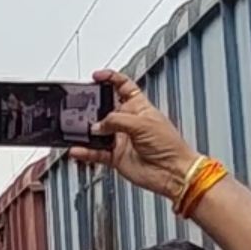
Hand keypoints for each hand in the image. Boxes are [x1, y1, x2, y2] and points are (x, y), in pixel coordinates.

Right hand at [69, 70, 199, 200]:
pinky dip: (85, 152)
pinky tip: (78, 149)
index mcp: (139, 107)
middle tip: (82, 107)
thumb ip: (116, 120)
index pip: (123, 86)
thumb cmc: (169, 145)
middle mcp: (128, 122)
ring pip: (96, 132)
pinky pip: (95, 152)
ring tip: (78, 131)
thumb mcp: (142, 123)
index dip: (110, 79)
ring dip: (86, 132)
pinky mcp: (115, 156)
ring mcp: (120, 139)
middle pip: (105, 109)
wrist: (172, 172)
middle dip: (92, 106)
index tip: (97, 77)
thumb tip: (97, 125)